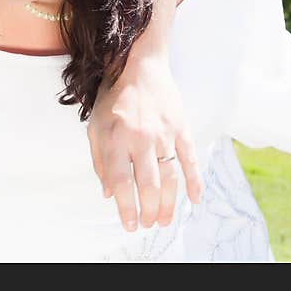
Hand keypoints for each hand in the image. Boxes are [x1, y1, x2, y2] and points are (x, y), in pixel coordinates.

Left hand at [88, 54, 201, 230]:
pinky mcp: (181, 127)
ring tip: (165, 221)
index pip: (122, 182)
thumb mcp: (95, 127)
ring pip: (170, 177)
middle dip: (149, 211)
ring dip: (169, 203)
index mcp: (115, 138)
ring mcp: (164, 133)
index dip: (126, 207)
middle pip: (148, 185)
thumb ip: (100, 161)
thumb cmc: (113, 99)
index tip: (129, 224)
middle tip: (148, 224)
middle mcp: (140, 138)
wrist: (139, 65)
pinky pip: (190, 159)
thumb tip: (109, 193)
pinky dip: (195, 181)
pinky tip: (195, 199)